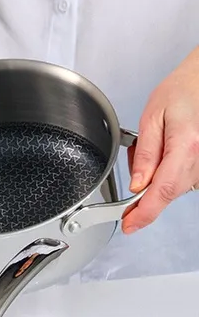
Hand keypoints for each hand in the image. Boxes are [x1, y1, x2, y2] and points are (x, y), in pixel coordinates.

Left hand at [122, 47, 198, 233]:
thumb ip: (145, 154)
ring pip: (173, 187)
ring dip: (156, 176)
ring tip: (157, 143)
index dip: (145, 213)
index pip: (162, 191)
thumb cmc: (182, 92)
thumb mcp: (152, 118)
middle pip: (167, 192)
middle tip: (138, 156)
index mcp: (186, 147)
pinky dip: (168, 171)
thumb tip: (137, 185)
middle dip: (143, 186)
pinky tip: (167, 149)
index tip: (131, 225)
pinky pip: (182, 179)